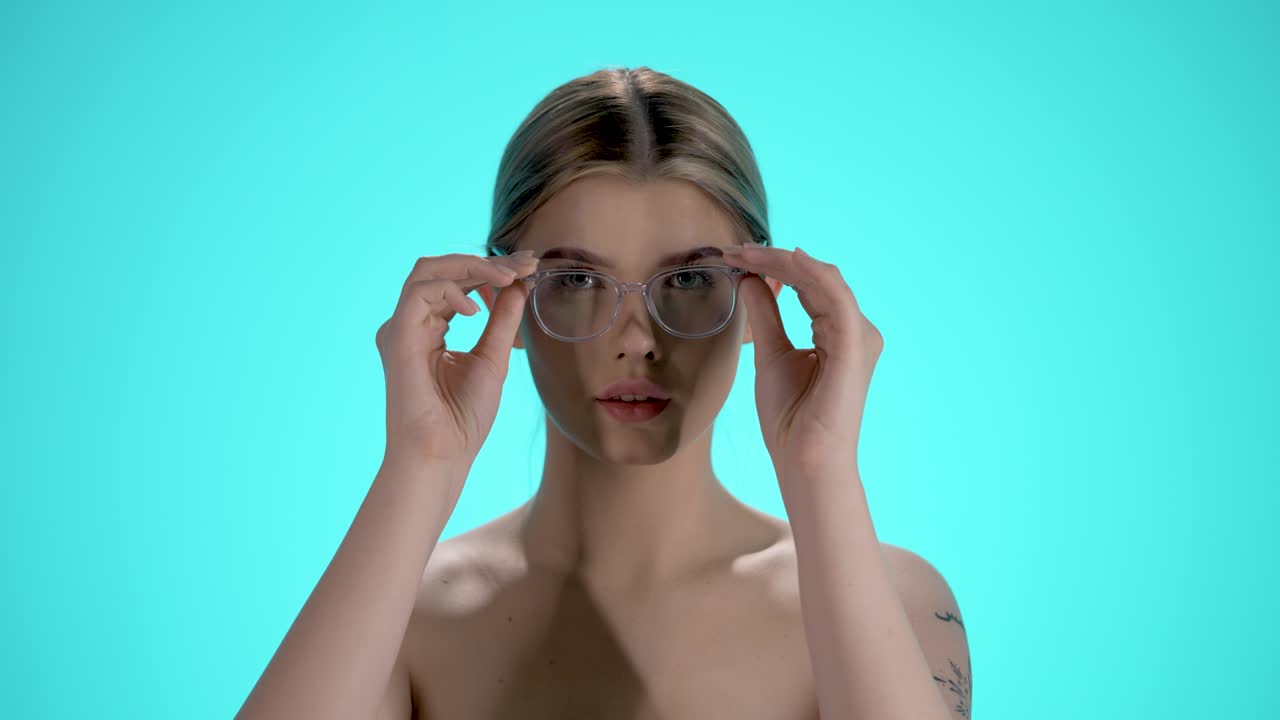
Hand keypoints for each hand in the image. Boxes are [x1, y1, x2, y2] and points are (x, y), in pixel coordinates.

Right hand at [374, 251, 536, 477]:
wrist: (443, 455)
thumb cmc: (462, 418)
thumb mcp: (493, 359)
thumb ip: (502, 321)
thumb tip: (519, 284)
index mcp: (430, 328)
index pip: (458, 283)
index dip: (492, 270)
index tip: (528, 266)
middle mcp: (412, 323)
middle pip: (442, 269)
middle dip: (487, 262)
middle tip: (525, 264)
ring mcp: (401, 328)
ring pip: (428, 271)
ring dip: (473, 267)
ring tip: (508, 278)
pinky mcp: (397, 336)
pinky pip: (419, 293)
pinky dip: (452, 290)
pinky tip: (479, 311)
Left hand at [722, 244, 882, 478]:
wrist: (804, 460)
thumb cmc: (790, 417)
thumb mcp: (770, 354)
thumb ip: (766, 315)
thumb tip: (750, 280)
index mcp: (838, 332)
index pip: (806, 286)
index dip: (771, 267)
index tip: (733, 257)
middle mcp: (855, 329)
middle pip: (814, 277)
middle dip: (771, 259)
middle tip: (732, 250)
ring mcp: (858, 335)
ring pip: (821, 279)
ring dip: (781, 261)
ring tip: (743, 253)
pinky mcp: (854, 343)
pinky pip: (834, 295)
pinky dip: (810, 273)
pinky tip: (783, 259)